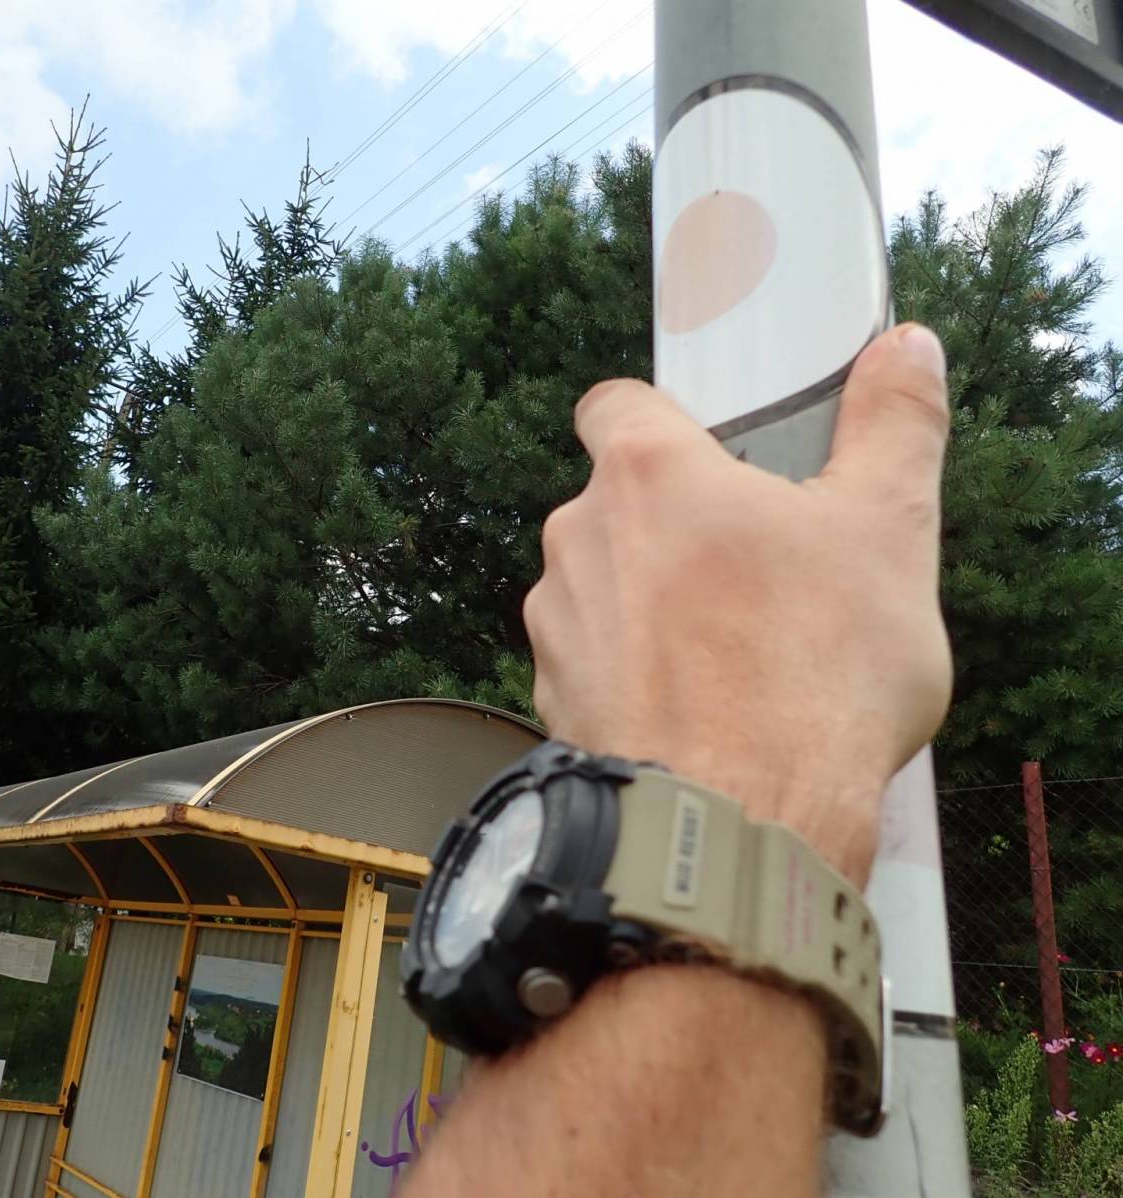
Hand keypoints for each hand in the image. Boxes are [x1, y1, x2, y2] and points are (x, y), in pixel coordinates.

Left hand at [523, 323, 951, 883]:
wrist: (739, 823)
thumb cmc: (815, 671)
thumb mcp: (888, 531)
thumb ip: (894, 424)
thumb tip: (907, 345)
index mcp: (645, 473)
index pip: (616, 404)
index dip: (660, 420)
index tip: (714, 455)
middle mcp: (577, 537)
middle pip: (618, 501)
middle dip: (678, 524)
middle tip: (760, 572)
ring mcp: (556, 623)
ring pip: (604, 583)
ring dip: (653, 601)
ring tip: (737, 652)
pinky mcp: (551, 699)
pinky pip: (594, 660)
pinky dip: (635, 672)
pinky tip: (699, 709)